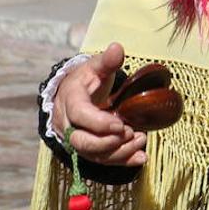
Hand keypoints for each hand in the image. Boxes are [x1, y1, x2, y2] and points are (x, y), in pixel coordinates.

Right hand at [52, 43, 148, 167]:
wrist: (73, 94)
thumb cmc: (87, 79)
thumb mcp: (95, 67)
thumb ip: (107, 61)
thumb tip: (117, 48)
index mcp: (70, 100)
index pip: (80, 115)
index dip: (99, 123)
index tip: (120, 124)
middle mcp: (67, 123)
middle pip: (81, 142)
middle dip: (107, 142)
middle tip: (130, 132)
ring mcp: (75, 139)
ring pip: (92, 154)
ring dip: (118, 152)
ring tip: (140, 140)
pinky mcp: (86, 149)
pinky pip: (101, 160)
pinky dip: (122, 161)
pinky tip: (141, 158)